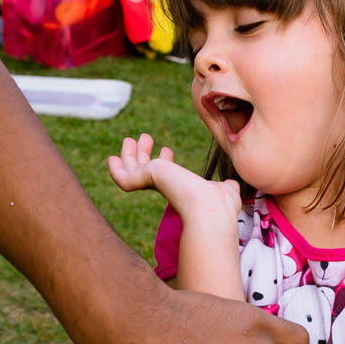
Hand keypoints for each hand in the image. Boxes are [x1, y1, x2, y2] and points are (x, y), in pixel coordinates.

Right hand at [109, 133, 240, 223]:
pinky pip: (122, 179)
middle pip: (147, 170)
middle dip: (144, 154)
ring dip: (130, 155)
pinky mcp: (141, 181)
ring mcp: (152, 185)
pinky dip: (115, 170)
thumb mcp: (226, 191)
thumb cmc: (220, 202)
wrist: (208, 205)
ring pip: (133, 171)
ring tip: (131, 139)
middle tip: (144, 138)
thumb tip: (233, 185)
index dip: (165, 161)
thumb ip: (226, 188)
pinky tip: (111, 159)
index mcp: (181, 190)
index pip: (167, 176)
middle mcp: (165, 189)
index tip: (167, 149)